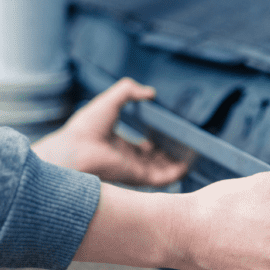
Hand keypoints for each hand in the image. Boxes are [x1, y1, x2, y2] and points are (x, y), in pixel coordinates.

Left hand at [32, 78, 188, 186]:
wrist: (76, 148)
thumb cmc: (87, 126)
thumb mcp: (111, 100)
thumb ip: (129, 91)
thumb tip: (150, 92)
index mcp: (120, 146)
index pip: (143, 149)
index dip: (157, 143)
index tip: (170, 135)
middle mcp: (128, 160)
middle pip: (155, 161)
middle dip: (170, 155)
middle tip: (185, 146)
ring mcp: (134, 169)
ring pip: (161, 170)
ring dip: (177, 164)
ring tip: (193, 154)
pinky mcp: (139, 177)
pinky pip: (162, 179)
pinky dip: (176, 173)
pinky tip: (187, 164)